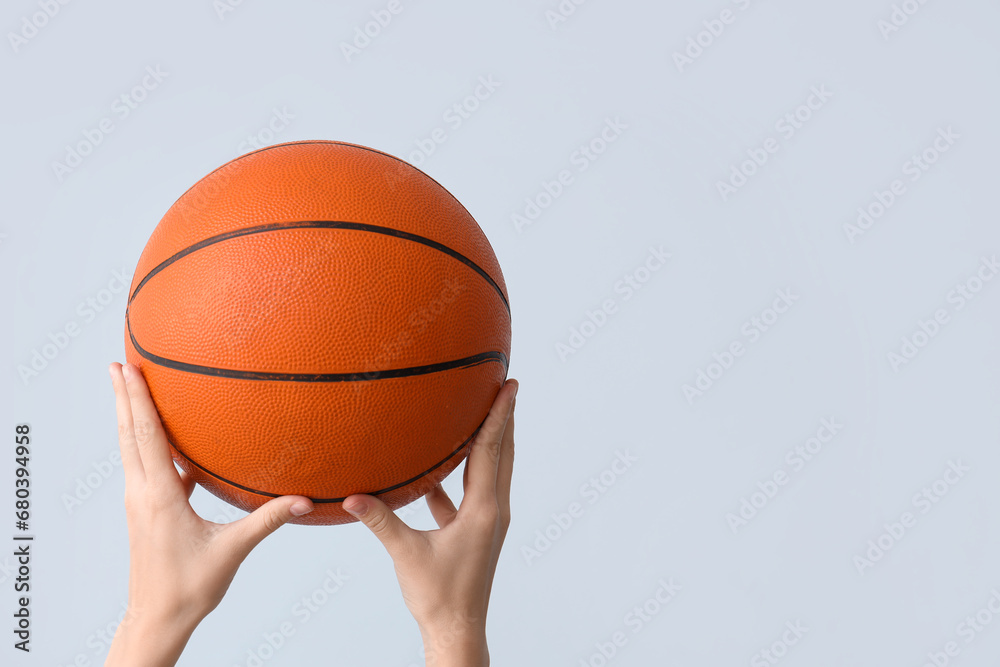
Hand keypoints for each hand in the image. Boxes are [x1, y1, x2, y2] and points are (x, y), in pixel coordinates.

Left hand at [105, 362, 314, 666]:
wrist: (157, 618)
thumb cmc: (190, 587)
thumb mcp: (233, 550)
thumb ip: (268, 520)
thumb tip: (303, 499)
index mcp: (159, 496)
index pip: (146, 436)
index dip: (137, 399)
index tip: (127, 368)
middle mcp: (142, 493)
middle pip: (128, 434)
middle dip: (123, 396)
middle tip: (118, 363)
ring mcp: (140, 502)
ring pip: (130, 449)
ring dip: (129, 416)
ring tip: (130, 389)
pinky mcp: (145, 511)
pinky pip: (145, 467)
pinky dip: (148, 445)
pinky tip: (166, 441)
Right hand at [343, 378, 517, 666]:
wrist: (457, 629)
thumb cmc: (437, 596)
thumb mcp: (406, 554)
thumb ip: (380, 521)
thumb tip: (352, 496)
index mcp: (484, 510)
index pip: (492, 450)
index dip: (500, 415)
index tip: (511, 386)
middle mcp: (493, 510)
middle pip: (502, 453)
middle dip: (503, 418)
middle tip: (505, 386)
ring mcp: (487, 520)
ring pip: (490, 470)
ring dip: (487, 442)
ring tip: (480, 414)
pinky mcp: (476, 530)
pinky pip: (470, 492)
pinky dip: (461, 474)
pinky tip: (438, 466)